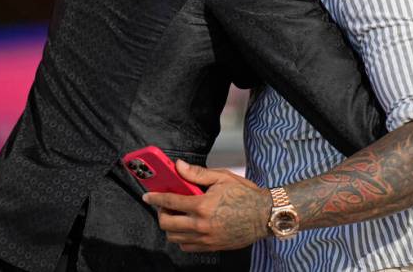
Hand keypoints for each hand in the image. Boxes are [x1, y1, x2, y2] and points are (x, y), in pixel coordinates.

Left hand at [142, 160, 270, 251]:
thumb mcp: (222, 177)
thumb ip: (197, 174)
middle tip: (164, 205)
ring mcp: (206, 238)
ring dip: (170, 226)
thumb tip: (178, 166)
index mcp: (203, 205)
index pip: (170, 202)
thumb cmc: (245, 194)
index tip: (148, 196)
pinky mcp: (211, 246)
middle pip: (167, 224)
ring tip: (176, 216)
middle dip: (160, 213)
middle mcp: (201, 224)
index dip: (155, 198)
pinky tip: (187, 227)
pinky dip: (181, 237)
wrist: (264, 215)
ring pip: (174, 237)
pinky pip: (187, 246)